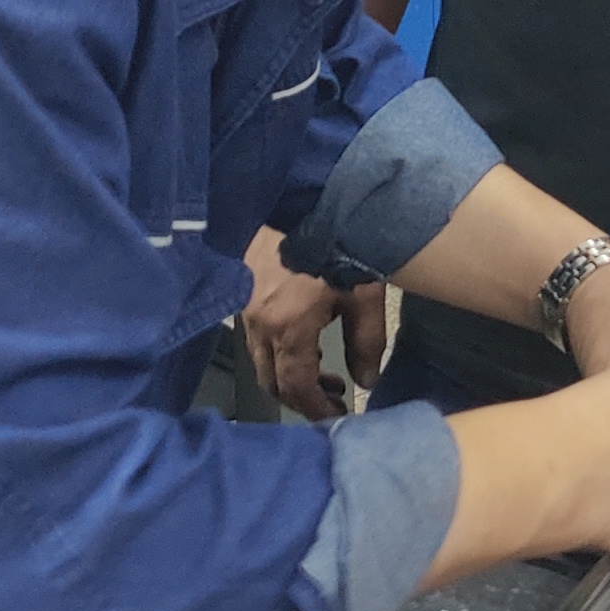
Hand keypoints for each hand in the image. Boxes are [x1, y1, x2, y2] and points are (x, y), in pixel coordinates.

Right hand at [240, 229, 383, 419]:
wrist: (304, 195)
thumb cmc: (338, 241)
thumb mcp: (362, 294)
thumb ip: (366, 342)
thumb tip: (367, 380)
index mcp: (287, 327)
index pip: (295, 387)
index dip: (316, 408)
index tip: (337, 415)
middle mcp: (258, 323)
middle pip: (272, 381)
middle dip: (302, 397)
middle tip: (334, 398)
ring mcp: (245, 307)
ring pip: (261, 360)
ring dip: (290, 373)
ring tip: (327, 372)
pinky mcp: (242, 291)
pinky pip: (255, 336)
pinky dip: (278, 350)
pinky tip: (305, 340)